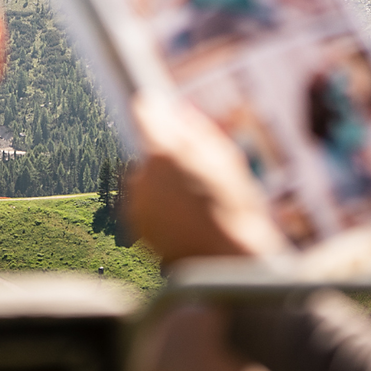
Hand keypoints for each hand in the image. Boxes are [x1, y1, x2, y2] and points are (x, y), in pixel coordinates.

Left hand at [123, 92, 289, 265]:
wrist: (227, 263)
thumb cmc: (235, 209)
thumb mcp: (227, 160)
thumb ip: (197, 130)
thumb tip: (179, 111)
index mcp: (165, 151)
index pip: (145, 110)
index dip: (156, 108)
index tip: (161, 108)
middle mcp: (143, 173)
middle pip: (150, 148)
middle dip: (168, 153)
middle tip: (198, 171)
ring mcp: (137, 201)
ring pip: (149, 177)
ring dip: (165, 182)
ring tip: (196, 202)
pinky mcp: (136, 224)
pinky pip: (147, 202)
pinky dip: (161, 206)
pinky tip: (186, 218)